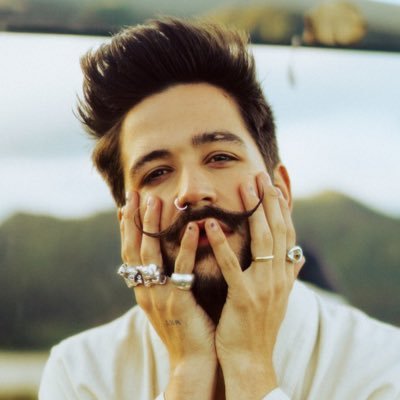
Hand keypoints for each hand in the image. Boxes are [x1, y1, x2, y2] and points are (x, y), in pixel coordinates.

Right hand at [120, 192, 216, 398]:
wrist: (194, 361)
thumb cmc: (186, 327)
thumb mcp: (169, 300)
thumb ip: (166, 277)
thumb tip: (165, 257)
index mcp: (143, 289)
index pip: (131, 252)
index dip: (128, 228)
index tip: (126, 204)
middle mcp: (145, 290)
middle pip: (135, 248)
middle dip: (134, 220)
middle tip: (135, 194)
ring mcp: (159, 296)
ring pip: (151, 255)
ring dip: (153, 227)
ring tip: (156, 201)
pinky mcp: (178, 302)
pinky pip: (181, 270)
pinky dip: (184, 248)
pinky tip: (192, 228)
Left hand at [204, 171, 303, 398]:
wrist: (251, 359)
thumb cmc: (259, 324)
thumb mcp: (278, 296)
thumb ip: (287, 274)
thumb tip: (297, 257)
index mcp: (284, 273)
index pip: (287, 230)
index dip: (284, 204)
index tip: (278, 179)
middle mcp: (279, 275)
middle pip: (278, 229)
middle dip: (271, 199)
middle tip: (261, 173)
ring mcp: (264, 286)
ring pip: (263, 240)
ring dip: (254, 211)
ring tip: (245, 185)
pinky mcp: (244, 298)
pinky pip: (232, 266)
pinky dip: (223, 244)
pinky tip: (211, 224)